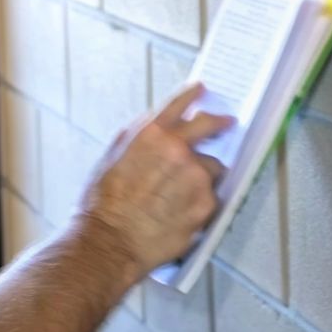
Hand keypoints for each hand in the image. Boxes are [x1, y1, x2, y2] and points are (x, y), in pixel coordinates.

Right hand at [73, 82, 233, 280]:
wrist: (110, 242)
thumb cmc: (104, 205)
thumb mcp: (114, 156)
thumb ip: (141, 138)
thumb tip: (159, 131)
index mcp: (151, 134)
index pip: (179, 104)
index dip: (192, 94)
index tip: (201, 89)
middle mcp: (178, 149)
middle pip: (210, 126)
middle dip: (220, 123)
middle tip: (227, 123)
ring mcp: (195, 176)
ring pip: (213, 167)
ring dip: (204, 174)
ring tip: (180, 194)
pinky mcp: (205, 204)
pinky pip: (212, 197)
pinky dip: (201, 202)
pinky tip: (181, 213)